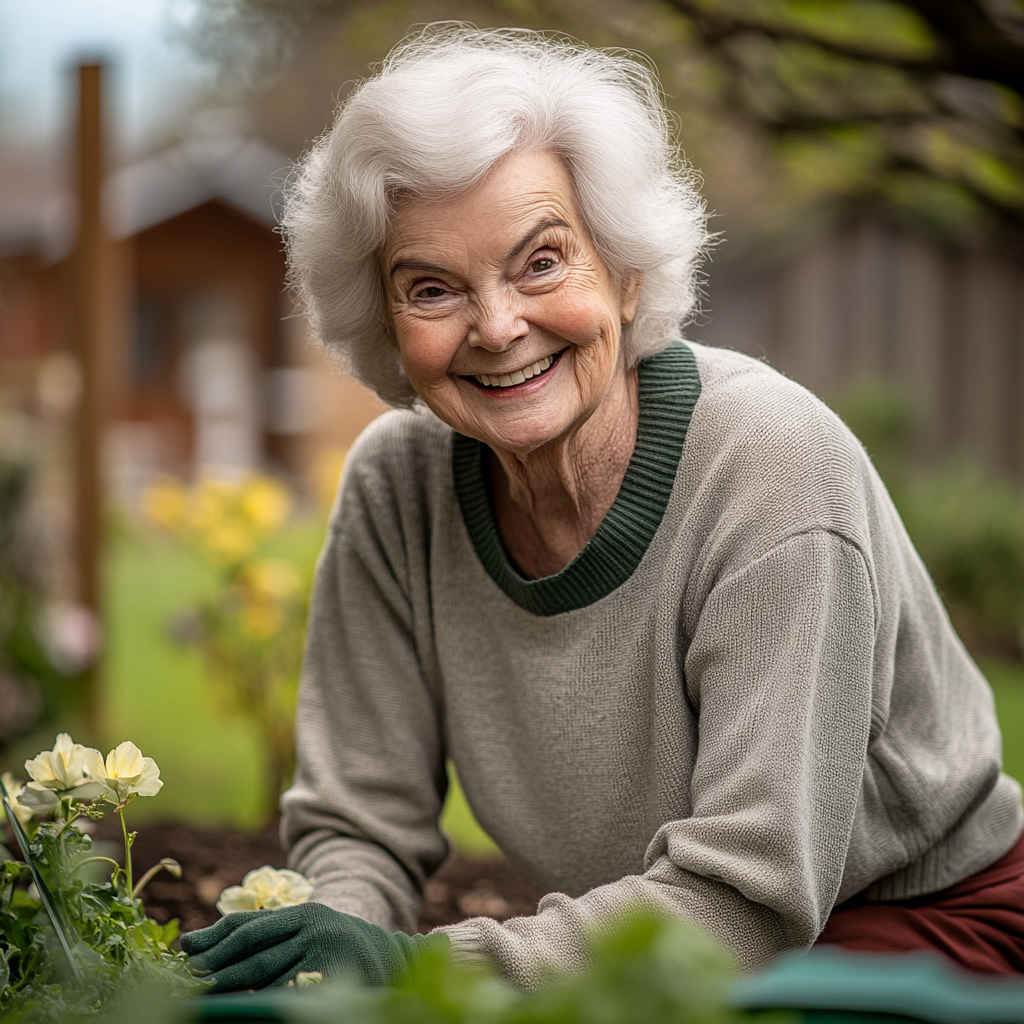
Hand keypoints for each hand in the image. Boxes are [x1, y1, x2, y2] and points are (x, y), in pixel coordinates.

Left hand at [180, 902, 444, 991]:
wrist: (395, 961)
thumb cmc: (334, 948)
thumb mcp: (301, 931)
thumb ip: (256, 934)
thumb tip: (190, 942)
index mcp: (303, 913)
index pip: (248, 927)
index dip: (214, 942)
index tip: (185, 956)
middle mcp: (315, 929)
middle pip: (254, 953)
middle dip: (217, 970)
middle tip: (185, 986)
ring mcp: (327, 955)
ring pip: (269, 978)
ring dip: (233, 992)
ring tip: (204, 1002)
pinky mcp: (335, 982)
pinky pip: (290, 996)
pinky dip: (265, 1004)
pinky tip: (245, 1009)